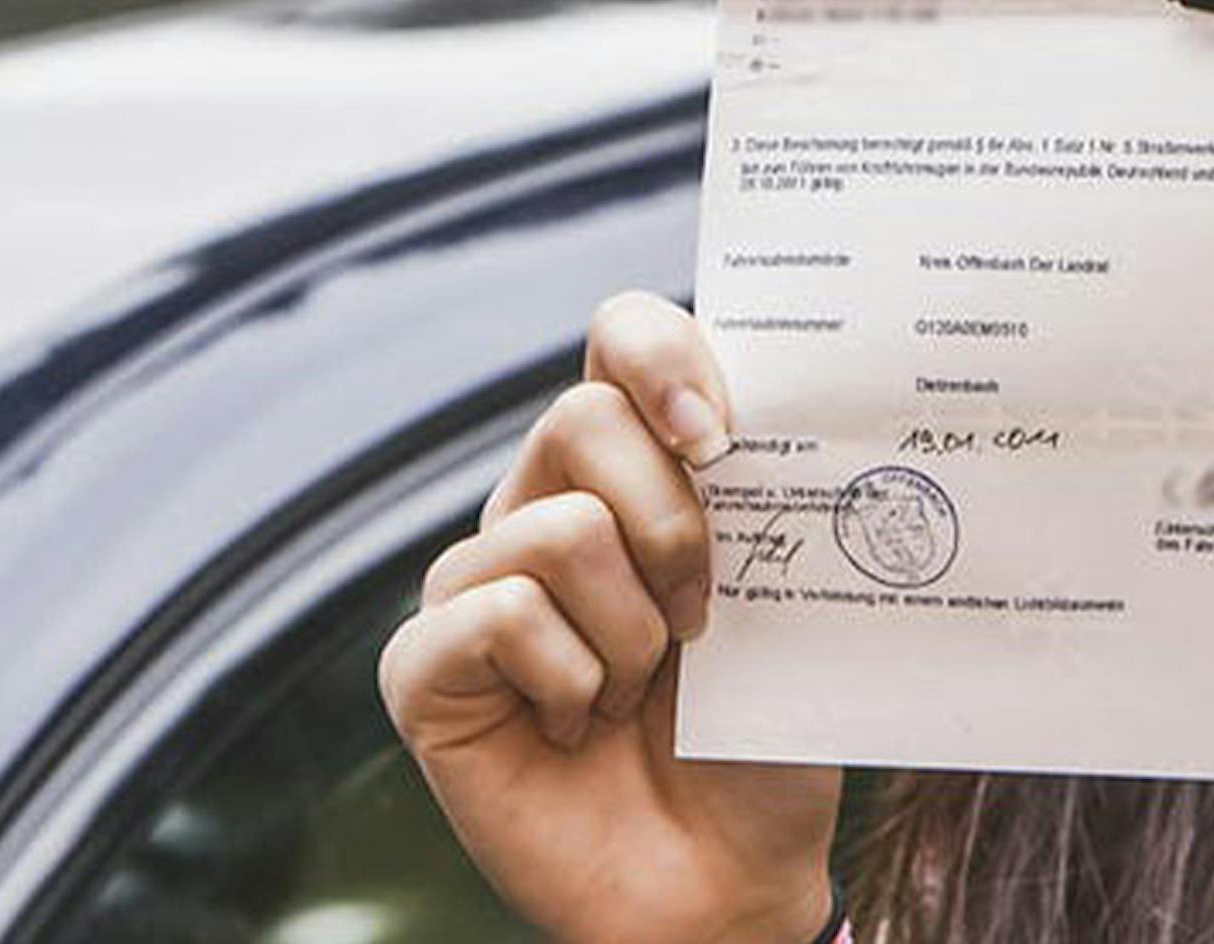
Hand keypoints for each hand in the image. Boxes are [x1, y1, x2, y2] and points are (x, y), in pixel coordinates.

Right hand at [379, 291, 841, 943]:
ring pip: (559, 529)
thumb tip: (755, 415)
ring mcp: (476, 583)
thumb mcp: (789, 597)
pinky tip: (572, 727)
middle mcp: (545, 504)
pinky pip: (497, 614)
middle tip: (705, 618)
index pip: (623, 334)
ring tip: (636, 696)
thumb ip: (762, 495)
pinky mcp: (424, 667)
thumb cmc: (760, 735)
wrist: (728, 878)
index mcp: (635, 467)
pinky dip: (567, 681)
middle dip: (674, 521)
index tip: (724, 434)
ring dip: (633, 634)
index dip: (663, 354)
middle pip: (582, 416)